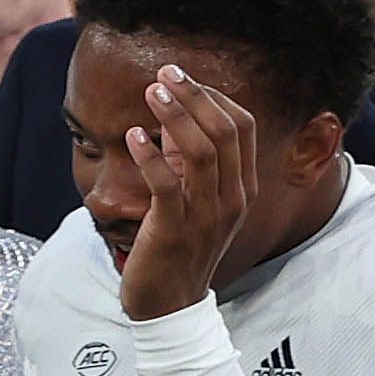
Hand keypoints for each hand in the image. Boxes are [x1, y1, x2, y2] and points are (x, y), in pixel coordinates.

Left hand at [105, 57, 260, 318]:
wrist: (170, 305)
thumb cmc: (178, 247)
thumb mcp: (195, 201)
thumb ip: (191, 165)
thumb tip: (175, 121)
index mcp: (241, 188)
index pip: (242, 129)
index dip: (215, 97)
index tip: (185, 77)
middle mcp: (232, 198)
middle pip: (224, 132)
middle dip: (195, 96)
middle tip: (165, 71)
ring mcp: (206, 215)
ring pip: (199, 152)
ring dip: (174, 116)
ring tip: (151, 91)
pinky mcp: (174, 230)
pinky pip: (166, 185)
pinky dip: (150, 156)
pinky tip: (132, 136)